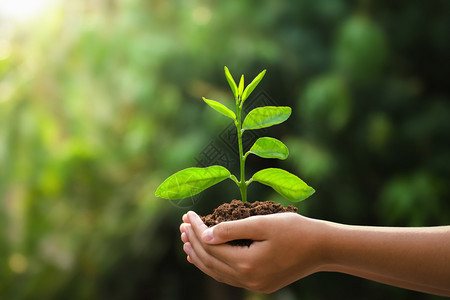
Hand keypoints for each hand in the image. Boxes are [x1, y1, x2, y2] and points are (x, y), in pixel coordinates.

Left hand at [180, 211, 327, 292]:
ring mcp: (254, 285)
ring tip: (187, 242)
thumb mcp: (262, 223)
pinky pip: (229, 276)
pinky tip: (207, 257)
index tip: (188, 215)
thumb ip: (231, 229)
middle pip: (210, 262)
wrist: (322, 247)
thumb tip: (205, 235)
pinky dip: (215, 265)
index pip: (211, 246)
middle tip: (182, 225)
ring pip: (217, 272)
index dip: (196, 230)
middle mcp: (248, 280)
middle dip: (193, 242)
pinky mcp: (260, 284)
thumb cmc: (295, 230)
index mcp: (248, 264)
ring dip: (200, 256)